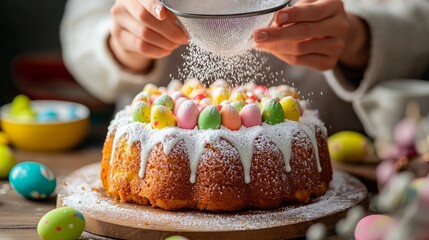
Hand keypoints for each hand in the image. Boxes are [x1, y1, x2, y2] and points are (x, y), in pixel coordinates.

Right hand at [109, 0, 188, 72]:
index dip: (153, 6)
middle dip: (169, 30)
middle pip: (145, 18)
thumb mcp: (159, 8)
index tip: (164, 14)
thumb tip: (185, 19)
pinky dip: (158, 50)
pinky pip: (141, 47)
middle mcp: (122, 5)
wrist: (132, 28)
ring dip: (165, 42)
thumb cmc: (151, 14)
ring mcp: (118, 22)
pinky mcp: (119, 38)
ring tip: (176, 43)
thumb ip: (167, 9)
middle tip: (183, 37)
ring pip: (144, 35)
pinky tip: (167, 49)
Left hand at [254, 0, 368, 70]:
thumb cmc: (315, 14)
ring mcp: (337, 47)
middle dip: (277, 34)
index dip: (293, 15)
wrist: (336, 32)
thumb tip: (269, 23)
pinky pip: (300, 61)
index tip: (276, 18)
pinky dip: (282, 55)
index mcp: (334, 6)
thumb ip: (293, 11)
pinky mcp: (330, 63)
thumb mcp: (308, 5)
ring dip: (276, 47)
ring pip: (299, 50)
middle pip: (304, 32)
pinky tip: (273, 50)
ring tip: (261, 43)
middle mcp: (340, 26)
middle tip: (258, 36)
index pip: (312, 12)